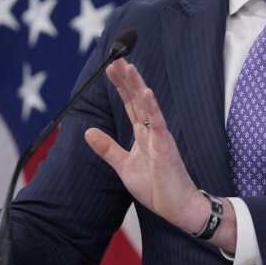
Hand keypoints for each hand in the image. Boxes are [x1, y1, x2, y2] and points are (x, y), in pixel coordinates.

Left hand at [85, 60, 222, 238]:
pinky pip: (158, 123)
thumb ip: (108, 148)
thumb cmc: (157, 187)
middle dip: (126, 78)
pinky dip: (152, 107)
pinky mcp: (165, 147)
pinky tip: (145, 92)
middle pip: (136, 98)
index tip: (110, 67)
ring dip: (137, 86)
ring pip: (147, 105)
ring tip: (128, 67)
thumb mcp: (123, 166)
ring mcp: (159, 136)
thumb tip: (88, 131)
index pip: (129, 103)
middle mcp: (151, 130)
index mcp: (142, 133)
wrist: (177, 207)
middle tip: (116, 57)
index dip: (120, 85)